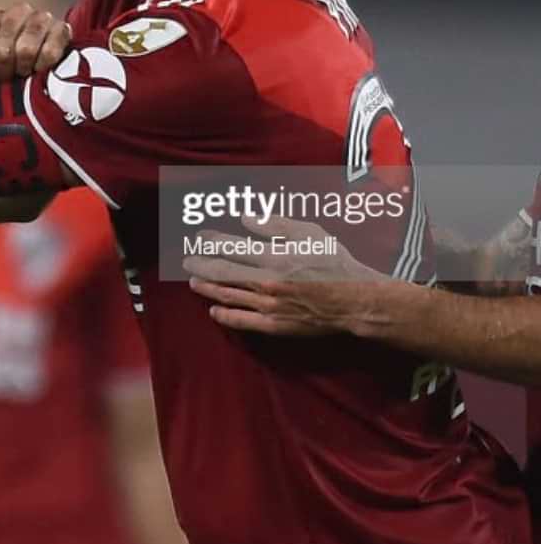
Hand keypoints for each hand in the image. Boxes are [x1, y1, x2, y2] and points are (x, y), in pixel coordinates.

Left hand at [0, 4, 72, 84]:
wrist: (30, 82)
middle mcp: (15, 11)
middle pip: (2, 49)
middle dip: (0, 75)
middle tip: (3, 85)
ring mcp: (41, 17)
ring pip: (26, 49)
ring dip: (21, 72)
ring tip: (21, 81)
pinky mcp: (63, 29)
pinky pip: (52, 49)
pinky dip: (43, 67)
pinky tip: (39, 74)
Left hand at [182, 215, 385, 336]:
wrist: (356, 301)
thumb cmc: (335, 263)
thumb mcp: (308, 234)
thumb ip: (274, 225)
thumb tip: (245, 218)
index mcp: (274, 256)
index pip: (231, 247)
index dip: (211, 242)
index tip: (199, 237)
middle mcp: (266, 282)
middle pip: (222, 272)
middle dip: (200, 265)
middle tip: (186, 260)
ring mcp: (269, 306)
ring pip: (228, 295)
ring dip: (207, 288)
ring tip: (193, 282)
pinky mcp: (275, 326)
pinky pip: (243, 322)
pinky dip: (225, 315)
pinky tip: (214, 310)